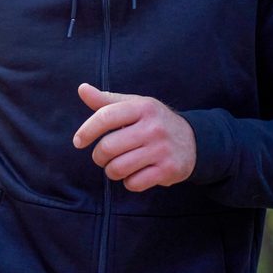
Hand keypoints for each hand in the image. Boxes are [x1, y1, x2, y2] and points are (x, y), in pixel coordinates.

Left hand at [72, 84, 195, 191]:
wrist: (193, 141)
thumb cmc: (154, 122)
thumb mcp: (134, 106)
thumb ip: (106, 100)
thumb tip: (82, 89)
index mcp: (143, 107)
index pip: (105, 117)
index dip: (86, 131)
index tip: (78, 142)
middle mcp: (153, 127)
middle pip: (108, 148)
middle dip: (99, 156)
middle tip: (103, 156)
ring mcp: (162, 149)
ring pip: (118, 168)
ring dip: (112, 171)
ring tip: (118, 166)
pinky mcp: (168, 170)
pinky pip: (133, 183)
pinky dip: (129, 182)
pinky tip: (136, 174)